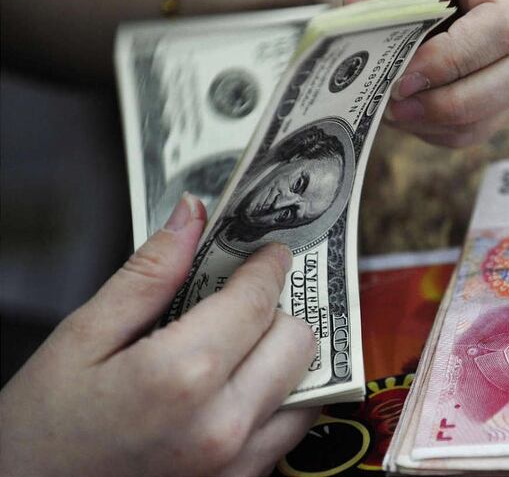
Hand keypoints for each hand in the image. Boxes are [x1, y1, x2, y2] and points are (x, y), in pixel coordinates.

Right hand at [0, 193, 317, 476]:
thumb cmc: (41, 430)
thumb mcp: (83, 338)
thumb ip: (148, 275)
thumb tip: (192, 217)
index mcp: (181, 375)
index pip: (257, 301)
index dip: (268, 267)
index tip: (269, 253)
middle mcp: (222, 424)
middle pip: (297, 341)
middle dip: (277, 310)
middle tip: (245, 301)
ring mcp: (236, 464)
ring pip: (306, 388)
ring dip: (284, 357)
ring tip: (243, 346)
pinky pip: (289, 432)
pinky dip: (278, 401)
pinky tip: (238, 389)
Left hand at [344, 0, 508, 146]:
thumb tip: (361, 3)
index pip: (506, 28)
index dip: (454, 60)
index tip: (404, 77)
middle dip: (454, 102)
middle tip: (397, 106)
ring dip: (449, 122)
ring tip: (397, 114)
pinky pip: (494, 120)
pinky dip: (450, 128)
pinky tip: (412, 117)